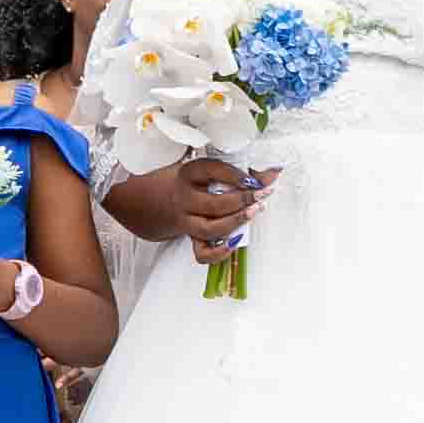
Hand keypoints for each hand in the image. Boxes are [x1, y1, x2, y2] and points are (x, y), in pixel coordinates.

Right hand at [122, 154, 273, 263]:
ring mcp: (186, 220)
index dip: (234, 175)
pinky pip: (202, 254)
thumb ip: (236, 169)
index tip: (253, 177)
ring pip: (210, 229)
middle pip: (213, 204)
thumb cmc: (184, 181)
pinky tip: (236, 241)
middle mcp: (185, 198)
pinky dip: (220, 252)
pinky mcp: (189, 238)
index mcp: (188, 174)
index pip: (210, 171)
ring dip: (236, 222)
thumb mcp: (203, 168)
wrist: (150, 200)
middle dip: (242, 199)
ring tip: (255, 211)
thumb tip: (274, 171)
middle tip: (262, 194)